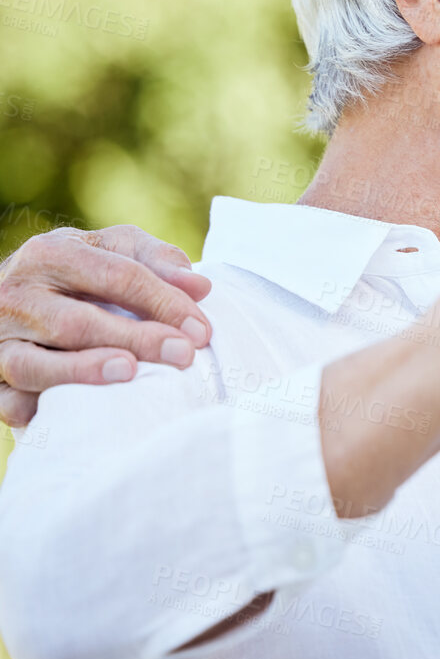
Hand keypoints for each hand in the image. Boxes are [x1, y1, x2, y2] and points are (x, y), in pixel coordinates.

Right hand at [0, 226, 213, 426]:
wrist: (18, 291)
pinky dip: (40, 408)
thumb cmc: (82, 270)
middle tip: (183, 355)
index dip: (164, 302)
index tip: (201, 330)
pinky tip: (80, 410)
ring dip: (83, 372)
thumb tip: (199, 286)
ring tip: (129, 374)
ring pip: (33, 364)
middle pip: (76, 323)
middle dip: (135, 339)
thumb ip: (158, 260)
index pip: (116, 276)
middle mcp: (15, 294)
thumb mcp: (116, 249)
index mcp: (51, 253)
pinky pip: (8, 401)